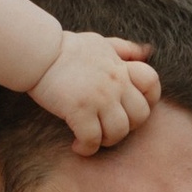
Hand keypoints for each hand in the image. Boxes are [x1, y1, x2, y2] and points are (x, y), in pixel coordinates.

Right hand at [27, 29, 160, 154]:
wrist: (39, 52)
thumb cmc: (66, 49)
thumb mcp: (100, 43)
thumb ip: (123, 49)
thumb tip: (146, 52)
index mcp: (120, 67)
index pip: (152, 83)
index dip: (148, 100)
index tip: (129, 108)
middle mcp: (115, 82)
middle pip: (141, 115)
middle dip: (128, 126)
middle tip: (109, 128)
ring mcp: (99, 97)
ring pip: (119, 132)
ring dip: (108, 141)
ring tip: (94, 139)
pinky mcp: (79, 109)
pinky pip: (92, 139)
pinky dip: (86, 148)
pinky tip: (77, 146)